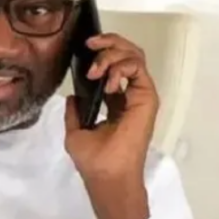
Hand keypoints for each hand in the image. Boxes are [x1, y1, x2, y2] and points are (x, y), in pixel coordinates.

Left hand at [64, 33, 159, 218]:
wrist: (106, 175)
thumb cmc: (93, 160)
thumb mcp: (75, 131)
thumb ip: (74, 113)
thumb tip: (72, 97)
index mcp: (115, 101)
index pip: (114, 64)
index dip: (101, 51)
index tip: (83, 48)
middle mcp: (129, 94)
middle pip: (127, 53)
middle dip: (109, 42)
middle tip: (90, 44)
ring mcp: (139, 95)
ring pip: (135, 56)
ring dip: (112, 53)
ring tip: (95, 70)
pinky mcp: (147, 98)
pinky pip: (138, 69)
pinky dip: (121, 67)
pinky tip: (107, 81)